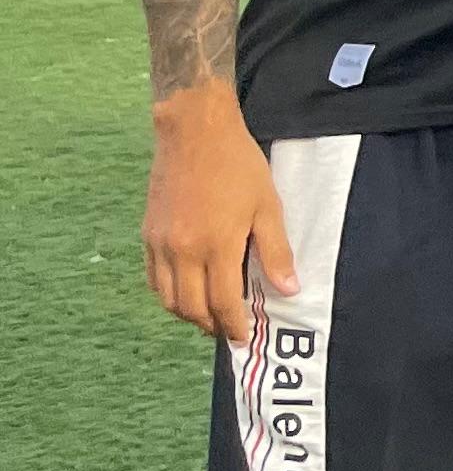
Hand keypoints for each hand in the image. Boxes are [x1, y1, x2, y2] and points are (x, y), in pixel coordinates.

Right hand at [145, 84, 292, 341]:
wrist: (194, 133)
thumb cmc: (238, 166)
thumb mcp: (268, 207)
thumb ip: (275, 252)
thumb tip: (288, 291)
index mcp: (216, 246)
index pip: (222, 303)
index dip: (234, 325)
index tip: (244, 337)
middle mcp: (182, 251)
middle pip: (191, 308)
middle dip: (210, 325)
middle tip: (228, 330)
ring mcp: (160, 244)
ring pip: (167, 298)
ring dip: (187, 314)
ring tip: (208, 316)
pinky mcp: (147, 234)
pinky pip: (153, 279)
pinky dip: (168, 294)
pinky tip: (185, 292)